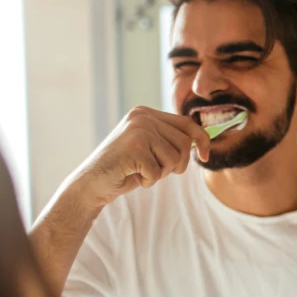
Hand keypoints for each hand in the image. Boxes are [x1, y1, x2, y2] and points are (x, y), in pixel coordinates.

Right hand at [71, 106, 210, 208]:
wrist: (92, 183)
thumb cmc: (125, 169)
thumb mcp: (150, 148)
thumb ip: (170, 140)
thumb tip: (202, 139)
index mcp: (146, 113)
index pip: (187, 123)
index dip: (201, 140)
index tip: (204, 156)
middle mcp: (142, 117)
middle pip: (183, 144)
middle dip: (176, 164)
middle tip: (156, 170)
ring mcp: (137, 130)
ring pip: (173, 158)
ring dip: (160, 173)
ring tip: (141, 171)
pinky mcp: (133, 148)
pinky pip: (157, 172)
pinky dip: (148, 181)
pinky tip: (132, 176)